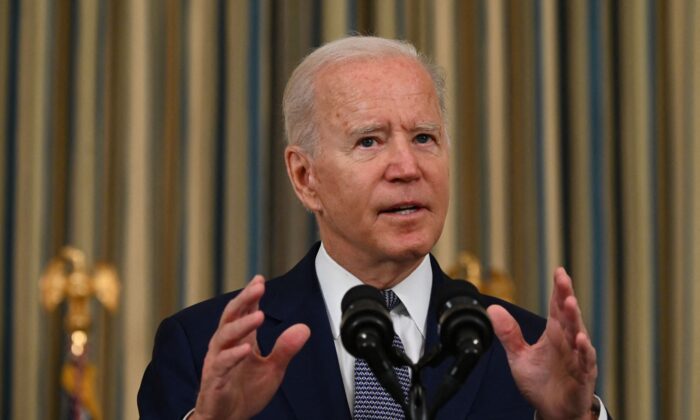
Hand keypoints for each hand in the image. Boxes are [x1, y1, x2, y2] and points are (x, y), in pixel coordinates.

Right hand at [192, 275, 310, 419]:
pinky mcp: (214, 380)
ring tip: (259, 314)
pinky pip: (222, 364)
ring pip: (224, 336)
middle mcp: (225, 346)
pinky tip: (246, 349)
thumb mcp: (273, 368)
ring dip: (241, 325)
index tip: (260, 279)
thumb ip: (285, 348)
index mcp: (239, 340)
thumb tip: (304, 328)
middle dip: (244, 299)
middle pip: (230, 316)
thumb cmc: (245, 391)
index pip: (242, 311)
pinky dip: (233, 355)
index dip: (250, 295)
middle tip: (258, 286)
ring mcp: (217, 362)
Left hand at [487, 268, 597, 419]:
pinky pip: (585, 361)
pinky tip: (581, 340)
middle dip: (566, 296)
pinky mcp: (583, 376)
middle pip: (568, 316)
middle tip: (563, 279)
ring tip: (570, 303)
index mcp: (554, 334)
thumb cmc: (541, 383)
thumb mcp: (519, 357)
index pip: (557, 308)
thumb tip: (493, 309)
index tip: (559, 271)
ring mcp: (577, 358)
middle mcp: (568, 342)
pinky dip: (584, 351)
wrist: (553, 411)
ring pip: (579, 334)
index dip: (558, 290)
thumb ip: (508, 334)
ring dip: (575, 319)